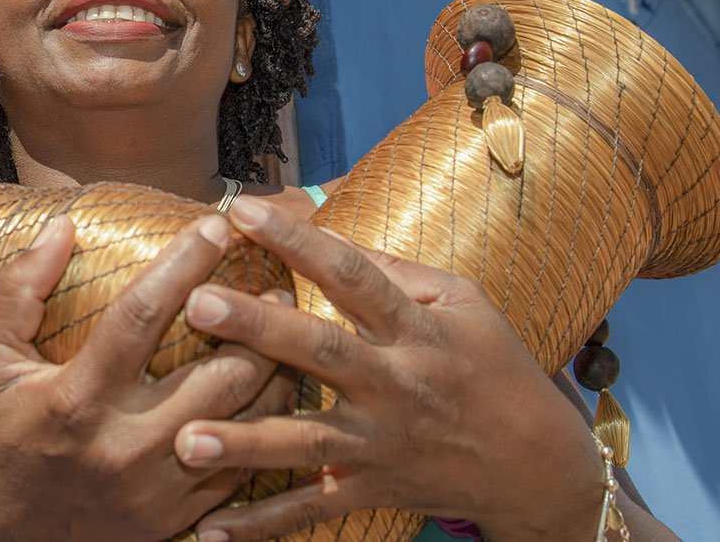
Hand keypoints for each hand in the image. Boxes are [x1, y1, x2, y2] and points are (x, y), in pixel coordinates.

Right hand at [0, 214, 295, 541]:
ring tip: (287, 332)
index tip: (216, 225)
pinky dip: (268, 422)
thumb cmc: (4, 441)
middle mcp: (124, 445)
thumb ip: (17, 291)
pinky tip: (276, 388)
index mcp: (76, 399)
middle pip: (220, 373)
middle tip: (277, 286)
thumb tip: (62, 225)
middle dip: (258, 323)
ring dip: (276, 370)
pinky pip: (244, 463)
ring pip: (248, 420)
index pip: (142, 314)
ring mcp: (158, 487)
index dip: (184, 262)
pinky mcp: (179, 515)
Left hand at [173, 197, 604, 540]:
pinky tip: (209, 530)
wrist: (535, 465)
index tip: (246, 209)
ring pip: (307, 442)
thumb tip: (334, 240)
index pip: (354, 275)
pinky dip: (263, 525)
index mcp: (416, 330)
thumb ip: (400, 274)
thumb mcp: (466, 304)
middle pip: (321, 352)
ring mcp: (381, 444)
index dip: (301, 241)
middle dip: (259, 328)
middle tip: (198, 303)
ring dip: (246, 443)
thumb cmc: (496, 368)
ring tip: (185, 439)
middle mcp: (395, 385)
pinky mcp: (373, 489)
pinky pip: (313, 510)